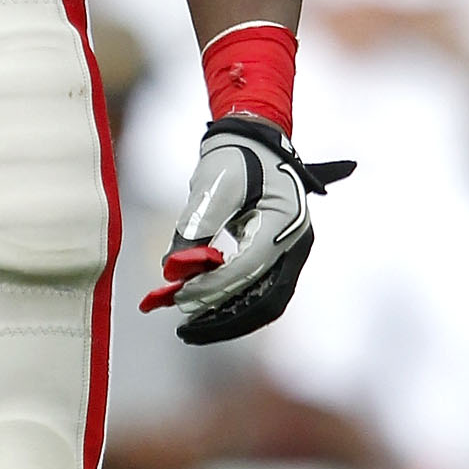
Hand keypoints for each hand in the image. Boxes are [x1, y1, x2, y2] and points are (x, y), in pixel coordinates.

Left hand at [140, 116, 353, 345]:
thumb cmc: (234, 154)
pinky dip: (232, 304)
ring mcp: (290, 252)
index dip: (212, 286)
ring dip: (228, 318)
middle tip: (185, 330)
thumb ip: (196, 223)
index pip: (248, 267)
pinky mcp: (278, 257)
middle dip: (225, 319)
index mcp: (286, 220)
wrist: (256, 137)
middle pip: (265, 300)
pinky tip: (203, 311)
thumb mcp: (212, 183)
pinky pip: (259, 292)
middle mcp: (295, 242)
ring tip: (190, 328)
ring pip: (264, 302)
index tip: (178, 296)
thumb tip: (173, 267)